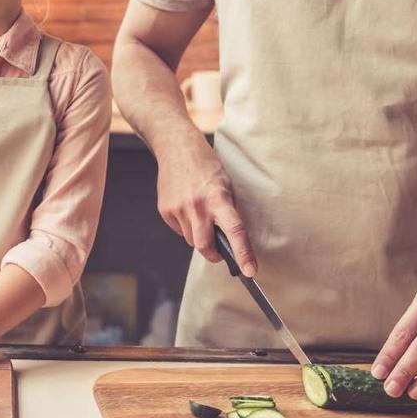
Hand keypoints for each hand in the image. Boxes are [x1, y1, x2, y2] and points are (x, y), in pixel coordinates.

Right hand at [157, 145, 256, 276]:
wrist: (176, 146)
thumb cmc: (206, 164)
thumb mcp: (225, 184)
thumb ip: (227, 210)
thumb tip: (228, 236)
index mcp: (218, 198)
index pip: (234, 231)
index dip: (243, 254)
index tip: (250, 271)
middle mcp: (197, 206)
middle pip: (204, 247)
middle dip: (213, 254)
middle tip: (219, 251)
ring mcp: (179, 209)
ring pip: (191, 240)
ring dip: (198, 235)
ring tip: (199, 213)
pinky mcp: (165, 211)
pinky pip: (178, 230)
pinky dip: (185, 225)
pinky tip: (186, 207)